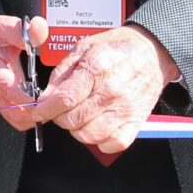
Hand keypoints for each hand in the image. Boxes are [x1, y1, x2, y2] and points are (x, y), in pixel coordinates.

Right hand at [0, 13, 49, 130]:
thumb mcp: (6, 26)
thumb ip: (23, 30)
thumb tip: (40, 28)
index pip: (6, 87)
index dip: (25, 95)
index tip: (43, 98)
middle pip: (12, 110)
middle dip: (35, 109)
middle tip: (55, 101)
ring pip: (15, 118)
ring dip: (34, 115)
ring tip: (51, 103)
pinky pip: (16, 118)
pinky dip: (31, 116)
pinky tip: (42, 103)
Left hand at [35, 24, 172, 155]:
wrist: (153, 51)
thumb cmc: (118, 48)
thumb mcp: (84, 48)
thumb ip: (61, 73)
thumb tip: (45, 97)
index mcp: (96, 68)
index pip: (63, 99)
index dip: (45, 109)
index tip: (38, 111)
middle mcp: (111, 91)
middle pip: (73, 120)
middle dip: (59, 117)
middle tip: (62, 109)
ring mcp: (125, 108)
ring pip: (89, 135)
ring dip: (78, 130)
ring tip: (80, 116)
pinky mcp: (136, 121)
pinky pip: (113, 144)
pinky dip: (101, 141)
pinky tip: (98, 127)